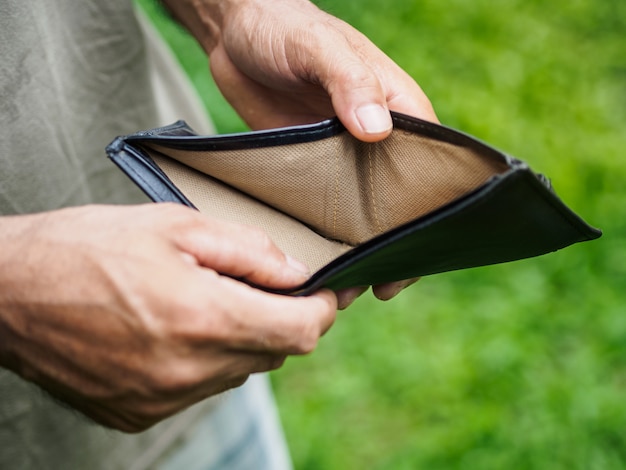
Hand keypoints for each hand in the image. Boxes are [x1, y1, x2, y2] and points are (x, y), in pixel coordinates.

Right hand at [0, 204, 335, 431]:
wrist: (7, 292)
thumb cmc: (86, 247)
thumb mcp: (175, 225)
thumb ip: (249, 251)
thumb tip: (298, 273)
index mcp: (201, 317)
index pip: (300, 330)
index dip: (324, 309)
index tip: (327, 293)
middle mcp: (187, 370)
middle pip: (274, 352)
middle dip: (280, 319)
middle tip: (258, 287)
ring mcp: (162, 399)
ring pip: (240, 373)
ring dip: (241, 340)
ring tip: (205, 302)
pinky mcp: (139, 413)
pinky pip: (201, 389)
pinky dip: (206, 361)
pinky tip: (175, 330)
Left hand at [165, 0, 430, 306]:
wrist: (234, 34)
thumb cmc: (284, 28)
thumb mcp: (318, 47)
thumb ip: (348, 82)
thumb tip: (378, 130)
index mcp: (396, 107)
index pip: (429, 164)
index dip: (429, 210)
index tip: (418, 251)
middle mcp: (375, 139)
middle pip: (398, 199)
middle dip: (394, 242)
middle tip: (381, 285)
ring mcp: (341, 157)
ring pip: (361, 212)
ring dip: (357, 248)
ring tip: (345, 285)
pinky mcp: (308, 168)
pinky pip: (323, 210)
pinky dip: (324, 238)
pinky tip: (315, 263)